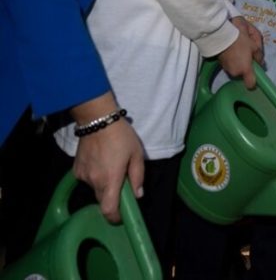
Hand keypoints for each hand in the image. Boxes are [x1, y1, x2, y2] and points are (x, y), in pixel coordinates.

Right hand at [71, 93, 144, 222]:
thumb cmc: (121, 137)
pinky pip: (87, 179)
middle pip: (102, 199)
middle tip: (122, 184)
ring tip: (112, 166)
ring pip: (95, 188)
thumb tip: (138, 194)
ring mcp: (83, 176)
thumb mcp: (136, 155)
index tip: (121, 217)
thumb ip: (138, 176)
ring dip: (104, 184)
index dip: (114, 218)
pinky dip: (95, 176)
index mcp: (110, 180)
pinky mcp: (75, 170)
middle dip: (112, 197)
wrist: (97, 121)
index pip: (108, 209)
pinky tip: (101, 162)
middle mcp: (94, 181)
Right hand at [219, 17, 260, 88]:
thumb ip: (259, 57)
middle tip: (249, 55)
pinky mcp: (221, 64)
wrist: (222, 34)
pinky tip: (234, 51)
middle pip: (243, 74)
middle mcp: (235, 73)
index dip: (254, 81)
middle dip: (247, 67)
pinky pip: (231, 65)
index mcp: (245, 70)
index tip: (256, 74)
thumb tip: (260, 63)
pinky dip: (233, 61)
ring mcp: (226, 69)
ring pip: (237, 70)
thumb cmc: (240, 40)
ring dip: (240, 64)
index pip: (250, 84)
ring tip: (240, 51)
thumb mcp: (255, 46)